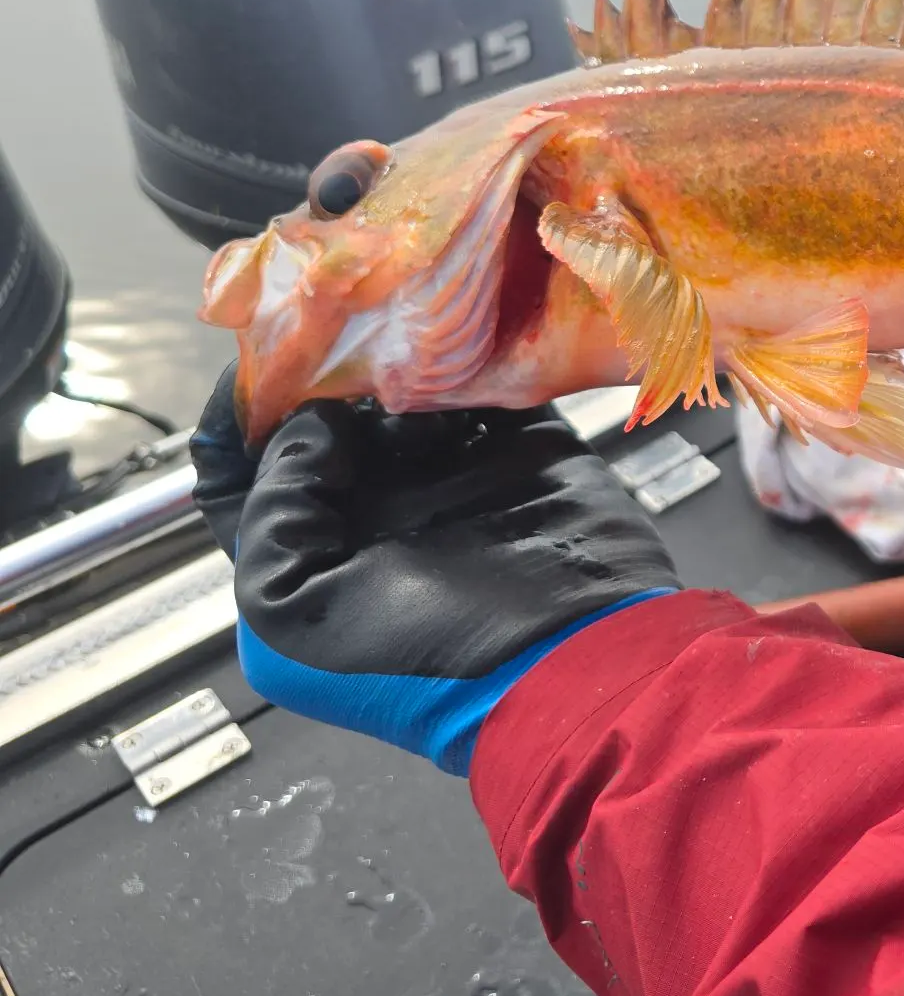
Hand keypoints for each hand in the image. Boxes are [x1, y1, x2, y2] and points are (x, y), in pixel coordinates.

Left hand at [190, 366, 680, 774]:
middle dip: (327, 373)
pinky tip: (460, 350)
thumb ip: (271, 512)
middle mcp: (374, 512)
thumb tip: (308, 428)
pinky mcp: (517, 449)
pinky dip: (470, 356)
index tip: (258, 358)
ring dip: (400, 364)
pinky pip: (483, 383)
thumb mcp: (294, 613)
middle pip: (326, 416)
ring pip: (403, 390)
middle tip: (342, 333)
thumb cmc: (426, 661)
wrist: (572, 661)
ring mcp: (447, 478)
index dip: (238, 413)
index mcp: (310, 557)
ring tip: (410, 363)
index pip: (243, 473)